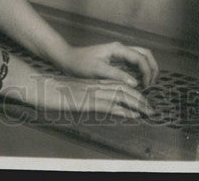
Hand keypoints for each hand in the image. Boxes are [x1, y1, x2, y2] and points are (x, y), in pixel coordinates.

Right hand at [6, 74, 153, 119]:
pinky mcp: (89, 101)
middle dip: (141, 100)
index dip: (135, 94)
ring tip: (148, 112)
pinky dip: (124, 110)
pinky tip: (132, 115)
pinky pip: (110, 105)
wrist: (46, 88)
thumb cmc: (60, 91)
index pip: (121, 86)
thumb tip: (106, 104)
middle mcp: (98, 85)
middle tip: (152, 110)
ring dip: (137, 104)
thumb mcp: (80, 91)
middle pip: (126, 90)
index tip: (145, 103)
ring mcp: (94, 92)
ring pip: (122, 96)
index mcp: (97, 82)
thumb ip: (94, 95)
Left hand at [56, 41, 158, 87]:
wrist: (68, 59)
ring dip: (147, 69)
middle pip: (145, 53)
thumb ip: (117, 75)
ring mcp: (119, 53)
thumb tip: (136, 82)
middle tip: (152, 83)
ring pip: (141, 57)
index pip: (140, 58)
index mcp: (117, 49)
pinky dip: (140, 71)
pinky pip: (133, 63)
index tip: (146, 86)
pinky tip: (138, 83)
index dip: (147, 72)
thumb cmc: (80, 64)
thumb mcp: (98, 70)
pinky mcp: (116, 59)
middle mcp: (120, 49)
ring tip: (147, 84)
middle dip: (152, 67)